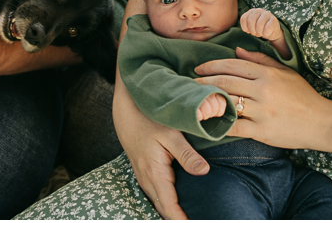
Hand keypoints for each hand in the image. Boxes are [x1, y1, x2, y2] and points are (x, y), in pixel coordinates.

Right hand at [113, 71, 208, 219]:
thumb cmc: (149, 120)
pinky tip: (178, 203)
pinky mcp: (144, 174)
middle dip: (179, 220)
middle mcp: (147, 181)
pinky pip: (156, 195)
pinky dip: (167, 203)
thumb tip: (204, 171)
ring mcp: (144, 178)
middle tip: (198, 222)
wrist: (127, 113)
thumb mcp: (171, 134)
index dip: (182, 221)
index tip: (195, 226)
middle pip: (164, 210)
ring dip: (172, 213)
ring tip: (190, 217)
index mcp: (155, 173)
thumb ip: (187, 154)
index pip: (170, 208)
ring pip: (159, 204)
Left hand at [194, 47, 331, 149]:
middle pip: (226, 83)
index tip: (198, 69)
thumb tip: (236, 50)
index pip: (232, 66)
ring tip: (195, 101)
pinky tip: (209, 123)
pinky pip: (235, 127)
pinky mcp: (262, 131)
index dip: (212, 66)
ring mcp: (262, 111)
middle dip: (204, 82)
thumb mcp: (284, 72)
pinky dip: (220, 125)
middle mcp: (263, 90)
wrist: (321, 122)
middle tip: (190, 83)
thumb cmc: (302, 95)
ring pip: (228, 103)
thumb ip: (260, 60)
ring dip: (209, 101)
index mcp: (267, 74)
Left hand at [240, 7, 282, 42]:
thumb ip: (244, 30)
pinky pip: (267, 28)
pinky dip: (266, 34)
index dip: (246, 28)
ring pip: (259, 25)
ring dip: (259, 32)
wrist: (272, 33)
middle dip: (252, 31)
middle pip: (250, 20)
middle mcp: (258, 10)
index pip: (244, 18)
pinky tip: (267, 33)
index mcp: (251, 11)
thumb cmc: (259, 31)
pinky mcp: (274, 20)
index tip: (249, 32)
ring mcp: (267, 14)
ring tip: (261, 33)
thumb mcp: (250, 29)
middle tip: (256, 34)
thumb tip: (238, 49)